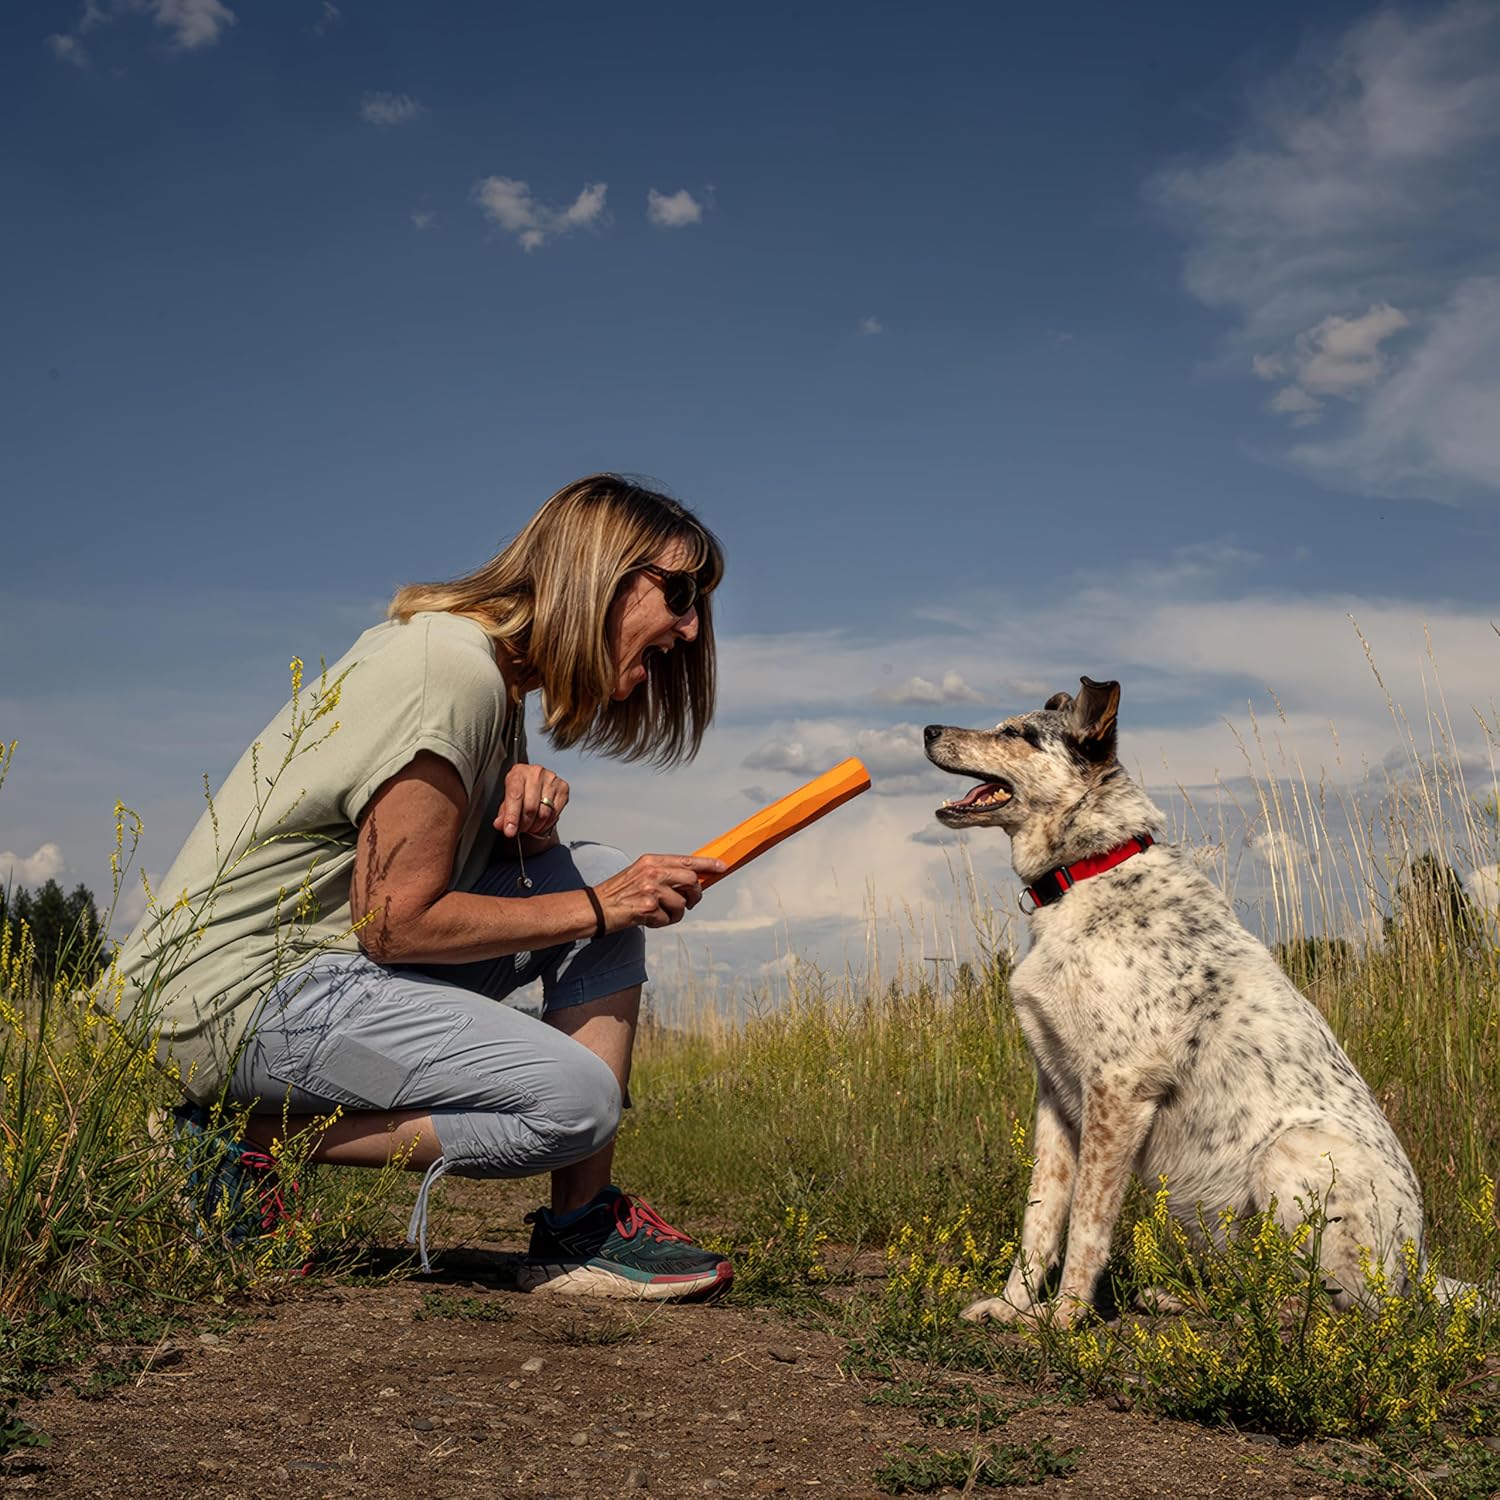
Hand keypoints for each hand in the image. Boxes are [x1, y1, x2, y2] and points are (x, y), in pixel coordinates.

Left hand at [494, 763, 569, 839]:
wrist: (534, 783)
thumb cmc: (519, 791)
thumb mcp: (507, 800)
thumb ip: (503, 814)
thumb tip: (501, 825)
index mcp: (518, 773)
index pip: (515, 796)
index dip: (512, 816)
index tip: (510, 831)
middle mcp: (536, 773)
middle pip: (531, 807)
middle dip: (524, 824)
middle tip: (520, 830)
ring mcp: (552, 779)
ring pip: (544, 813)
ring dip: (536, 826)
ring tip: (530, 827)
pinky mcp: (563, 788)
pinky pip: (555, 814)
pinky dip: (547, 824)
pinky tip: (541, 822)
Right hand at [593, 854, 726, 929]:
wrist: (595, 909)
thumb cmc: (619, 894)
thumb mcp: (640, 874)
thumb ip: (664, 874)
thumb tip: (692, 881)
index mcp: (651, 861)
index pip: (686, 859)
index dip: (707, 864)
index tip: (722, 866)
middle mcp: (652, 872)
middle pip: (691, 881)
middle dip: (694, 895)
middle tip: (690, 903)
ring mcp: (650, 889)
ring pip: (682, 904)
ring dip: (675, 914)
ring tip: (658, 913)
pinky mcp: (647, 907)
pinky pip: (668, 919)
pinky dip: (661, 923)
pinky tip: (647, 919)